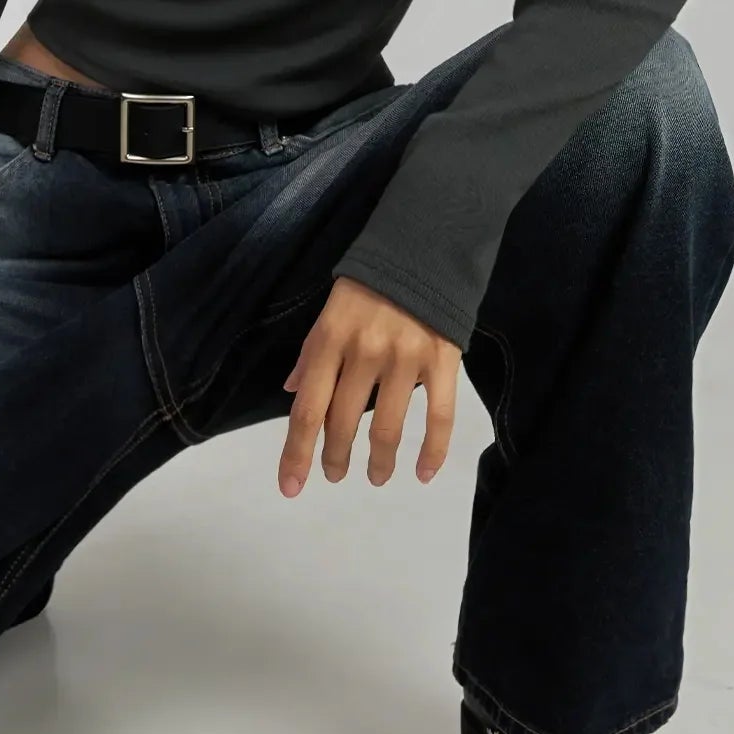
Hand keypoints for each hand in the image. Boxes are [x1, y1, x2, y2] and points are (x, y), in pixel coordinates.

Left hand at [277, 275, 459, 496]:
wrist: (425, 246)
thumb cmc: (370, 282)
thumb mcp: (330, 309)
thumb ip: (311, 353)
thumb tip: (291, 392)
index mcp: (330, 339)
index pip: (307, 409)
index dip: (296, 453)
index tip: (290, 487)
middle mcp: (364, 352)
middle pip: (343, 422)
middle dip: (335, 458)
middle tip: (335, 474)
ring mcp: (405, 359)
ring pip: (387, 427)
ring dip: (378, 461)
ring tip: (374, 476)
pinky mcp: (443, 361)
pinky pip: (438, 416)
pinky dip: (431, 451)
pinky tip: (422, 472)